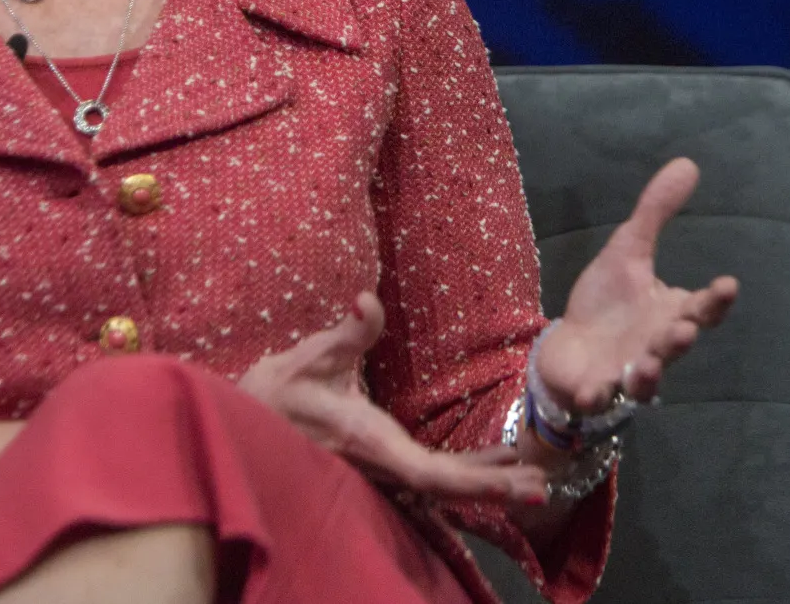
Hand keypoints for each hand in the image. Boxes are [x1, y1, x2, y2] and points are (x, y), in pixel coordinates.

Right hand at [238, 292, 547, 505]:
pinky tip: (493, 463)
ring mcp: (381, 472)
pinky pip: (430, 479)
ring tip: (531, 477)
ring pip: (441, 488)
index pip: (431, 472)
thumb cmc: (279, 391)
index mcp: (369, 442)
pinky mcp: (381, 467)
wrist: (246, 424)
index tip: (514, 479)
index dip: (474, 479)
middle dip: (493, 489)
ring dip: (484, 483)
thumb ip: (348, 332)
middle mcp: (380, 467)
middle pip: (446, 489)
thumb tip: (367, 300)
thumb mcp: (312, 356)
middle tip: (543, 487)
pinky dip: (465, 474)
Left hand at [535, 158, 738, 413]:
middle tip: (684, 330)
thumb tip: (688, 164)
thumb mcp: (629, 250)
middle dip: (679, 339)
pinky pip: (600, 397)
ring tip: (645, 364)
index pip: (702, 308)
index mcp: (671, 313)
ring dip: (647, 374)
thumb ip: (656, 213)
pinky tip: (591, 393)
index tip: (728, 284)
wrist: (570, 347)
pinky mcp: (596, 389)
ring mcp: (628, 372)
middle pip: (674, 345)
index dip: (717, 300)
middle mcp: (657, 347)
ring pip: (644, 379)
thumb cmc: (608, 301)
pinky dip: (596, 397)